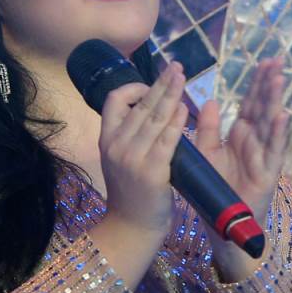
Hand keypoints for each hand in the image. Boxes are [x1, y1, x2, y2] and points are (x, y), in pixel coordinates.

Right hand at [93, 60, 185, 260]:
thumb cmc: (132, 192)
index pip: (113, 101)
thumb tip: (148, 109)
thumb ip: (130, 136)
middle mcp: (116, 145)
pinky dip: (176, 122)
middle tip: (177, 66)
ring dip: (171, 94)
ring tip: (183, 78)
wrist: (131, 226)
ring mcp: (132, 157)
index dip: (133, 88)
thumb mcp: (121, 159)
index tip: (151, 85)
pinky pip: (166, 140)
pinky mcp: (152, 171)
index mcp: (107, 139)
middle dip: (160, 83)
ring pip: (154, 118)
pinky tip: (184, 108)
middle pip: (139, 105)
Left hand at [193, 57, 287, 220]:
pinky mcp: (267, 173)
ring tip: (279, 79)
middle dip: (269, 84)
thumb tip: (212, 101)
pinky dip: (278, 134)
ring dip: (275, 102)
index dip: (257, 83)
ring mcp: (264, 156)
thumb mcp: (206, 153)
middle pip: (264, 108)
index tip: (264, 60)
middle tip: (277, 60)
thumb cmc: (216, 188)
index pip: (251, 103)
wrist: (222, 222)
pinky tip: (283, 116)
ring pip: (271, 124)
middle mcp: (255, 142)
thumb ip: (209, 128)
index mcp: (241, 135)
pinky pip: (273, 151)